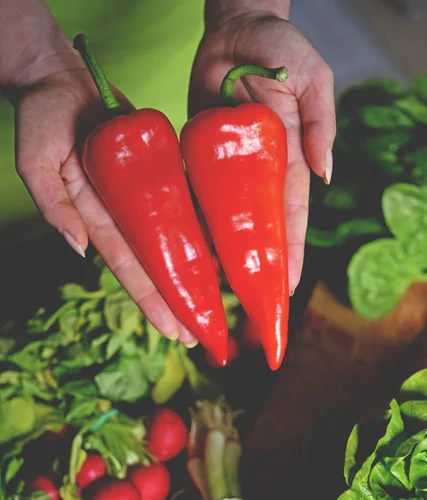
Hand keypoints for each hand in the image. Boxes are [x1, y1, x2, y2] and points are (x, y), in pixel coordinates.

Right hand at [12, 57, 197, 345]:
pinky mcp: (158, 171)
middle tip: (203, 332)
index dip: (153, 302)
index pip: (131, 269)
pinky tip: (221, 248)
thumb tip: (80, 250)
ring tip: (220, 301)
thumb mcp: (37, 161)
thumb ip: (54, 206)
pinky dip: (201, 225)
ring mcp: (142, 195)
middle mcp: (123, 214)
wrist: (61, 77)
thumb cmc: (43, 114)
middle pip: (157, 265)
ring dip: (195, 270)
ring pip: (175, 240)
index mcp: (95, 218)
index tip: (175, 331)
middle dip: (178, 301)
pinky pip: (184, 202)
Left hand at [189, 11, 335, 292]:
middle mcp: (259, 170)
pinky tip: (193, 253)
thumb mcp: (309, 75)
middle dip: (261, 268)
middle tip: (257, 307)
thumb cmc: (276, 44)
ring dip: (226, 256)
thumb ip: (320, 122)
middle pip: (260, 229)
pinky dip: (196, 225)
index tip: (286, 288)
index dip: (289, 252)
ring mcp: (230, 168)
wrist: (231, 29)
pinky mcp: (202, 159)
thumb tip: (325, 175)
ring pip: (228, 221)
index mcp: (290, 156)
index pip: (291, 214)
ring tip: (220, 294)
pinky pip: (198, 196)